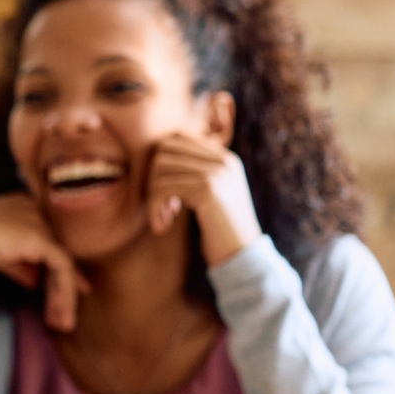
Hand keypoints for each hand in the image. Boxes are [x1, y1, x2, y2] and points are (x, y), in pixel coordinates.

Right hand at [0, 192, 89, 331]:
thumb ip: (19, 264)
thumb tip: (36, 282)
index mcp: (21, 207)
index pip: (47, 241)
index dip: (55, 269)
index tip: (61, 292)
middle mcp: (34, 210)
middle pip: (57, 252)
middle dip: (64, 285)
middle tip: (64, 313)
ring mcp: (39, 222)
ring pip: (62, 262)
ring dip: (64, 295)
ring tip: (62, 323)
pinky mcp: (40, 237)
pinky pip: (62, 267)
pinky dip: (63, 292)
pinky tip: (60, 313)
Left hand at [147, 132, 260, 265]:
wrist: (242, 255)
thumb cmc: (220, 228)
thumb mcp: (209, 194)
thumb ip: (193, 173)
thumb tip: (158, 155)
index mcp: (225, 158)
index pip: (178, 138)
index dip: (162, 166)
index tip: (167, 192)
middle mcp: (223, 160)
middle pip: (165, 149)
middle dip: (154, 177)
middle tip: (163, 205)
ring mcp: (217, 173)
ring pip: (160, 168)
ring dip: (153, 196)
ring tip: (165, 217)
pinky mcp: (208, 189)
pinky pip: (163, 188)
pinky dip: (155, 209)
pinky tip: (163, 227)